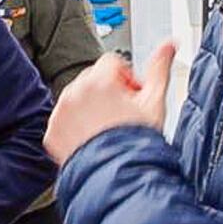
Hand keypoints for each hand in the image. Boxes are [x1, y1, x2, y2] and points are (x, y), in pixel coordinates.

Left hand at [44, 40, 176, 164]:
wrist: (119, 179)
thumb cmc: (137, 143)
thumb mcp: (155, 102)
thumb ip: (160, 68)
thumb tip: (169, 44)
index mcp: (99, 80)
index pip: (112, 62)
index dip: (127, 79)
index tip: (132, 98)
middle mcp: (75, 93)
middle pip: (93, 79)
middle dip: (108, 93)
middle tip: (123, 117)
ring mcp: (61, 114)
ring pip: (77, 99)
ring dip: (91, 108)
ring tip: (109, 131)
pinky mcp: (53, 133)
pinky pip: (63, 121)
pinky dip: (75, 127)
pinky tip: (93, 140)